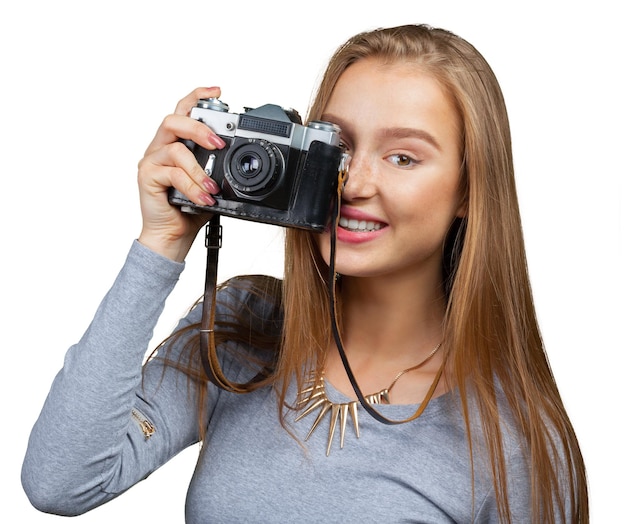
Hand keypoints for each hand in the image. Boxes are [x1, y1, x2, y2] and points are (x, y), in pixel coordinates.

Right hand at [137, 87, 225, 261]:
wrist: (172, 236)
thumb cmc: (190, 210)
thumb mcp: (211, 184)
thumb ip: (218, 168)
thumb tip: (238, 160)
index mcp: (176, 144)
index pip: (183, 111)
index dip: (198, 96)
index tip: (218, 91)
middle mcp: (160, 148)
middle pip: (174, 121)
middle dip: (199, 128)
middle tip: (219, 143)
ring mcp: (152, 161)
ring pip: (176, 150)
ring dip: (199, 169)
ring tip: (213, 186)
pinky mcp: (146, 177)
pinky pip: (172, 174)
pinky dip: (192, 186)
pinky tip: (204, 198)